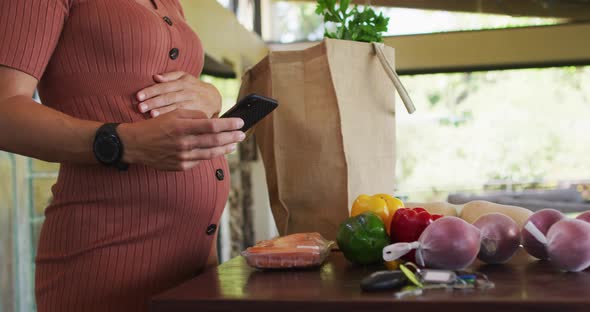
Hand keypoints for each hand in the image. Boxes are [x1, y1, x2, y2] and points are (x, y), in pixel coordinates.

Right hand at [118, 109, 244, 170]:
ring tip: (234, 144)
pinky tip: (217, 151)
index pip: (212, 125)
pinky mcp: (181, 166)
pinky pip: (200, 161)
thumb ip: (194, 115)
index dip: (229, 125)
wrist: (135, 145)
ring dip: (225, 148)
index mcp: (183, 126)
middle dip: (232, 137)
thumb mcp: (173, 113)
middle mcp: (184, 142)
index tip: (240, 123)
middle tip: (243, 134)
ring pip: (211, 153)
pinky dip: (210, 155)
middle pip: (215, 140)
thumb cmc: (155, 126)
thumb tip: (211, 119)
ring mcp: (183, 156)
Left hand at [136, 71, 220, 117]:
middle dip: (154, 102)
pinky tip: (164, 122)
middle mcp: (188, 92)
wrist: (214, 98)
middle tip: (140, 107)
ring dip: (163, 111)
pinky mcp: (198, 114)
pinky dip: (174, 119)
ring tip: (150, 114)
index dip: (151, 91)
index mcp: (183, 83)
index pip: (164, 86)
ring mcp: (193, 104)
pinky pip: (184, 116)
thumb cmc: (195, 87)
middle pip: (169, 97)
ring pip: (176, 107)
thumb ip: (170, 76)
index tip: (138, 96)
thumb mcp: (185, 77)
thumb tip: (155, 77)